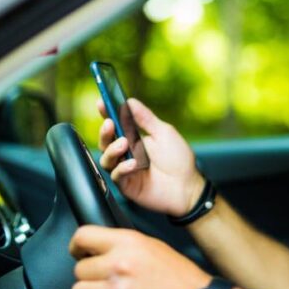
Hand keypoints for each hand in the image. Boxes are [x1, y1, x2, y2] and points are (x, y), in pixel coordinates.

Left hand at [70, 225, 209, 288]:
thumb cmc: (175, 273)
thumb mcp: (148, 245)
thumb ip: (120, 244)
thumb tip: (97, 247)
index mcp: (127, 243)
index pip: (83, 236)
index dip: (77, 245)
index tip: (79, 251)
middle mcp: (119, 265)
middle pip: (79, 269)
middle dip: (89, 273)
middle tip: (102, 275)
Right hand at [99, 98, 203, 215]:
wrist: (188, 186)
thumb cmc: (178, 159)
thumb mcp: (163, 132)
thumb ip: (145, 118)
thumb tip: (129, 101)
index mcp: (134, 139)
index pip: (116, 125)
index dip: (106, 114)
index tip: (101, 102)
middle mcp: (127, 154)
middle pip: (106, 143)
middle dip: (105, 132)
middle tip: (110, 124)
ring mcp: (125, 170)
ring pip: (106, 159)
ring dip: (112, 149)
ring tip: (124, 143)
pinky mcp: (127, 186)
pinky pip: (116, 176)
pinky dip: (122, 168)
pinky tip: (132, 164)